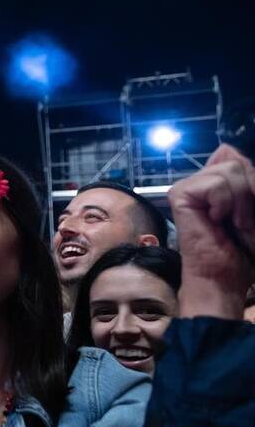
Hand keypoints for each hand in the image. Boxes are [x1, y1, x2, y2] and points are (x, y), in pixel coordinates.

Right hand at [169, 144, 254, 319]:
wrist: (224, 276)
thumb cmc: (242, 250)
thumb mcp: (253, 207)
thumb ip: (246, 179)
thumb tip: (227, 150)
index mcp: (216, 185)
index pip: (233, 156)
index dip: (249, 178)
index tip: (249, 209)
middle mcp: (198, 183)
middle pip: (235, 161)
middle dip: (249, 192)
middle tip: (242, 221)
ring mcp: (188, 188)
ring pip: (229, 170)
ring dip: (241, 201)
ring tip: (232, 223)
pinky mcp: (179, 195)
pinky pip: (215, 184)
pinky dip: (225, 204)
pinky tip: (216, 221)